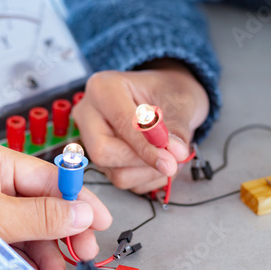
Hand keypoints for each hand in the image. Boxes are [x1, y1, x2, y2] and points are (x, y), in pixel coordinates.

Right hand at [73, 59, 209, 192]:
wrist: (166, 97)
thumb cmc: (168, 91)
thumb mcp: (180, 102)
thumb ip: (177, 128)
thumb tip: (176, 153)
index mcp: (104, 89)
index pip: (120, 124)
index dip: (145, 146)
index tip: (169, 160)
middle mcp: (90, 114)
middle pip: (103, 152)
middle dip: (142, 161)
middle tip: (171, 160)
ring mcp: (92, 140)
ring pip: (115, 172)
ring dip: (149, 172)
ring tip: (170, 156)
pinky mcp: (102, 160)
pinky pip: (124, 180)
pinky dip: (148, 177)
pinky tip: (159, 161)